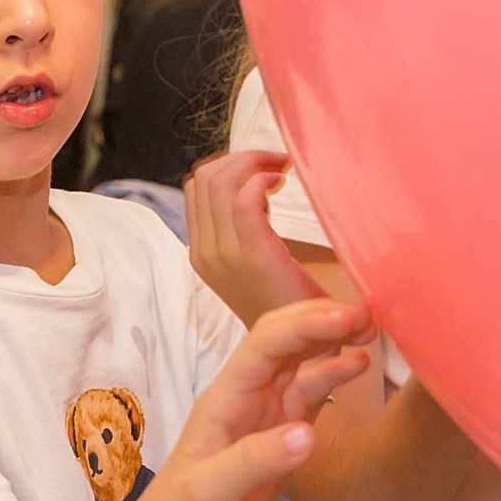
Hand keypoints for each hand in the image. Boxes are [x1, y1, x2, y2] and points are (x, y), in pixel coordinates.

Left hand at [128, 298, 371, 500]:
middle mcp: (246, 399)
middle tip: (373, 314)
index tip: (350, 317)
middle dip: (324, 320)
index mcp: (225, 399)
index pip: (267, 344)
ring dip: (332, 342)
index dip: (307, 324)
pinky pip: (309, 397)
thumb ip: (255, 462)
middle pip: (285, 341)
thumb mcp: (209, 493)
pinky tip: (359, 366)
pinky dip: (333, 376)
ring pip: (300, 364)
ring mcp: (263, 418)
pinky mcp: (278, 442)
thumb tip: (307, 434)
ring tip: (374, 330)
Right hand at [187, 152, 342, 325]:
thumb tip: (259, 184)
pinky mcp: (251, 254)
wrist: (304, 342)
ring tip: (281, 168)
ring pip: (217, 180)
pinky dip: (263, 178)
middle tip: (276, 162)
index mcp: (201, 252)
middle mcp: (204, 252)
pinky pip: (244, 198)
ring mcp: (223, 254)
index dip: (230, 165)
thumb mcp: (255, 263)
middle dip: (242, 158)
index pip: (196, 187)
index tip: (264, 166)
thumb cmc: (288, 303)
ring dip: (252, 162)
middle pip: (203, 177)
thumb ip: (247, 228)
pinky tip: (284, 181)